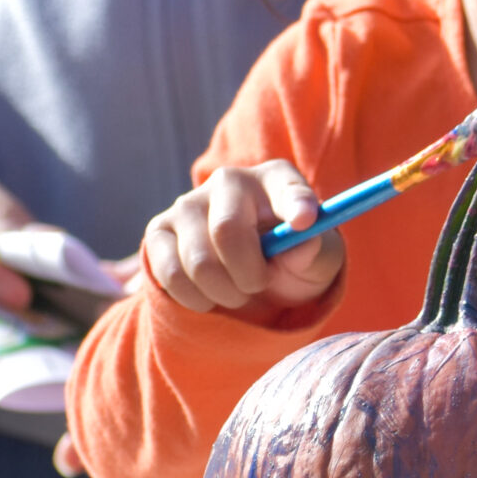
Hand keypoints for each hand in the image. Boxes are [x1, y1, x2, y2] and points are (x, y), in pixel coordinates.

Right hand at [142, 161, 342, 314]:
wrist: (250, 276)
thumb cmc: (290, 260)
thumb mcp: (316, 260)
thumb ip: (313, 250)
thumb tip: (301, 241)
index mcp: (276, 180)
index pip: (287, 186)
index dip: (296, 202)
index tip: (306, 221)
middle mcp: (229, 181)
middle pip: (227, 230)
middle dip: (248, 275)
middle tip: (258, 284)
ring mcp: (188, 203)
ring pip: (198, 261)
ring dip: (223, 292)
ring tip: (237, 290)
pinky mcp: (159, 230)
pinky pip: (171, 274)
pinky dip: (195, 297)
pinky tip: (210, 292)